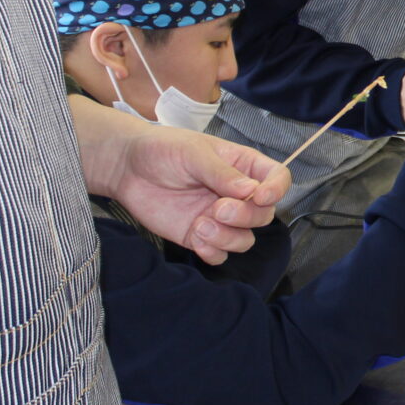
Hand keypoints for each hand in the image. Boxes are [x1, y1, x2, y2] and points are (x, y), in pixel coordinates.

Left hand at [107, 126, 289, 264]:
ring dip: (228, 238)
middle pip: (264, 215)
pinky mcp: (199, 236)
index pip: (277, 178)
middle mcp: (236, 194)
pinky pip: (220, 255)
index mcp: (242, 166)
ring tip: (201, 225)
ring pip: (245, 239)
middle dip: (245, 216)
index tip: (261, 196)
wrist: (126, 168)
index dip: (277, 190)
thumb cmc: (162, 149)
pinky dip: (212, 252)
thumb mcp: (193, 153)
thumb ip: (222, 173)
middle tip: (218, 209)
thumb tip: (251, 190)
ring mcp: (219, 218)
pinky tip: (195, 237)